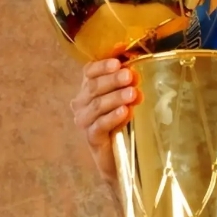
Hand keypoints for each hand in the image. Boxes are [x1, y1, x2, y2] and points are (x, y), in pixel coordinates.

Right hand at [70, 58, 139, 182]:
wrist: (119, 154)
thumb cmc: (122, 119)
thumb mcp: (126, 97)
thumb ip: (128, 82)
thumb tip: (134, 68)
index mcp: (88, 88)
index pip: (89, 71)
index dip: (102, 66)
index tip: (118, 62)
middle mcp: (81, 103)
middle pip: (94, 87)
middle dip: (113, 80)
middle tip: (130, 76)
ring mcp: (84, 121)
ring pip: (97, 105)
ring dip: (116, 97)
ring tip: (132, 93)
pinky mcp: (91, 138)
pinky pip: (100, 125)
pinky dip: (113, 117)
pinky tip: (125, 112)